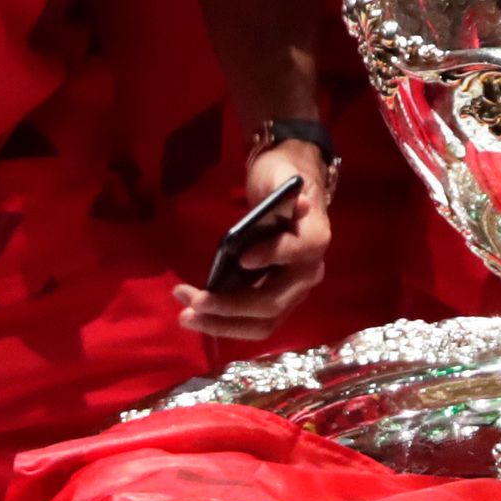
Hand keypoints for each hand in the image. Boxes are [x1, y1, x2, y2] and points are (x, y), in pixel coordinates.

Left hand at [175, 133, 335, 338]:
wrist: (285, 197)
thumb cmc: (279, 183)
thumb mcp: (280, 176)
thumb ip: (285, 189)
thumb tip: (301, 205)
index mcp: (315, 237)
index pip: (301, 251)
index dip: (274, 255)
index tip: (242, 258)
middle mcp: (309, 273)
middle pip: (273, 302)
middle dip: (231, 305)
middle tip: (194, 299)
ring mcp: (293, 293)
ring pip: (262, 323)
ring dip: (222, 325)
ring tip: (186, 316)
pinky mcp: (276, 304)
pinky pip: (252, 324)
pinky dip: (223, 324)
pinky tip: (196, 316)